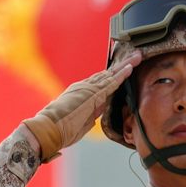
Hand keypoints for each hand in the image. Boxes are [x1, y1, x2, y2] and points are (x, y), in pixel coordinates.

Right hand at [23, 51, 140, 161]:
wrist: (48, 128)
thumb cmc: (60, 129)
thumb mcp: (78, 122)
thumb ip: (89, 115)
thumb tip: (97, 113)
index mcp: (80, 93)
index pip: (100, 82)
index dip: (112, 75)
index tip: (122, 69)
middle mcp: (84, 87)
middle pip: (107, 74)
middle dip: (121, 66)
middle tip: (134, 57)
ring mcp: (88, 88)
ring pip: (111, 74)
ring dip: (125, 66)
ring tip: (137, 57)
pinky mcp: (93, 93)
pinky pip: (111, 82)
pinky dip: (122, 74)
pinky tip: (130, 67)